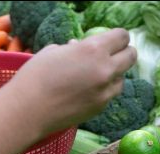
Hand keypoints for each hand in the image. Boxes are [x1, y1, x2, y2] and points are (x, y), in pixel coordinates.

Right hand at [2, 29, 136, 135]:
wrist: (28, 110)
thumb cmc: (35, 76)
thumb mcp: (54, 51)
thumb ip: (74, 48)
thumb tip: (79, 47)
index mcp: (94, 49)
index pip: (122, 37)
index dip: (117, 37)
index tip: (111, 40)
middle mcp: (105, 70)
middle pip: (131, 56)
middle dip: (123, 53)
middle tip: (111, 55)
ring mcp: (105, 92)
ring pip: (122, 79)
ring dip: (114, 74)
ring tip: (96, 75)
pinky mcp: (100, 108)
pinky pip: (110, 95)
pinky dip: (104, 91)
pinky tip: (88, 90)